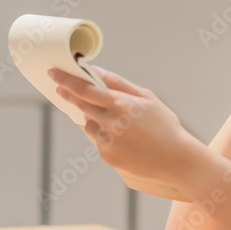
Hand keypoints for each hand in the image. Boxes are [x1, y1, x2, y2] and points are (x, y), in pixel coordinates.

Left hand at [48, 66, 203, 184]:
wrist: (176, 158)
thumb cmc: (164, 124)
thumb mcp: (146, 97)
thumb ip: (118, 83)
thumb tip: (94, 71)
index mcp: (122, 104)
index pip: (86, 89)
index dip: (67, 80)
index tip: (53, 73)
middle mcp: (112, 123)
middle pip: (81, 105)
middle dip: (69, 95)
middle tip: (61, 88)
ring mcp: (108, 142)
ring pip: (88, 124)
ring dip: (93, 118)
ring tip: (117, 122)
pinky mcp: (108, 156)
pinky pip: (98, 140)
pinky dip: (104, 136)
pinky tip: (124, 139)